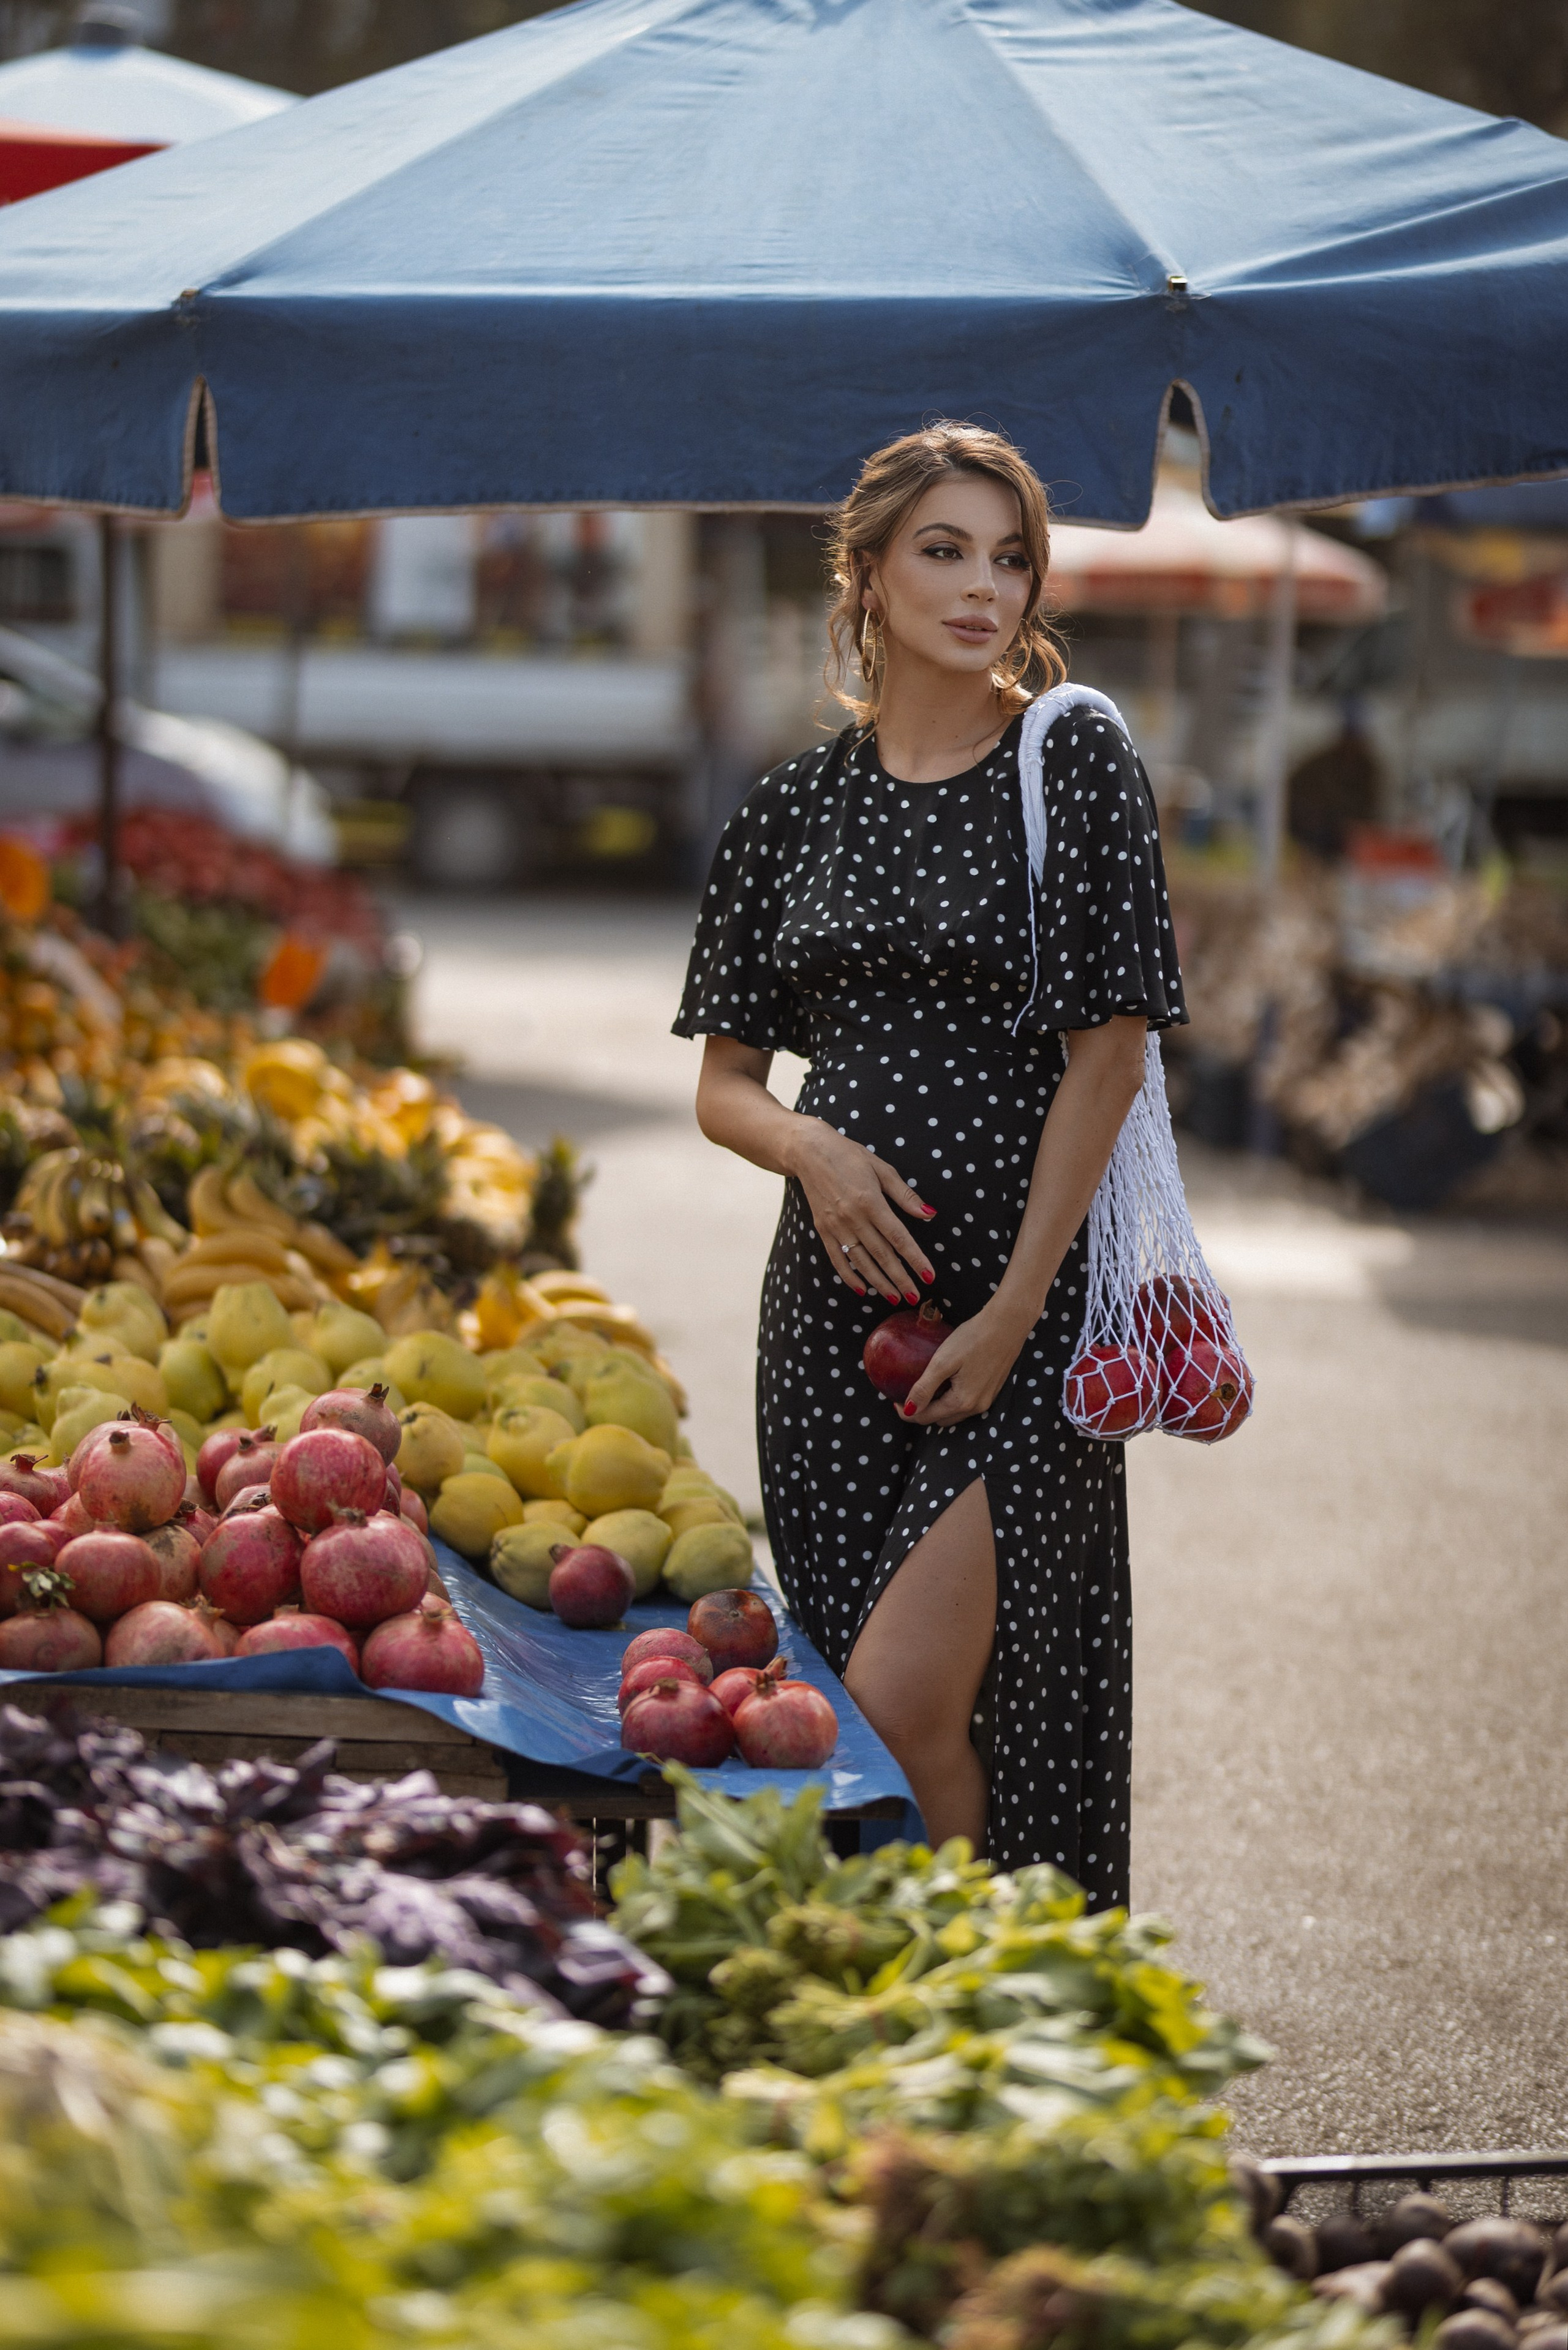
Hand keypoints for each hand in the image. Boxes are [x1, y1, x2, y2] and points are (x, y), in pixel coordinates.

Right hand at [788, 1117, 935, 1301]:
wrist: (809, 1152)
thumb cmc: (849, 1156)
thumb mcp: (881, 1169)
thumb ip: (905, 1195)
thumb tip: (929, 1214)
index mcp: (870, 1201)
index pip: (898, 1237)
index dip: (915, 1258)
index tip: (929, 1275)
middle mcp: (853, 1217)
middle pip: (882, 1255)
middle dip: (900, 1278)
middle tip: (915, 1297)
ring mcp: (836, 1226)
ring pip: (861, 1261)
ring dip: (879, 1282)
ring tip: (894, 1297)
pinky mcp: (823, 1230)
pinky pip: (837, 1258)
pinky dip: (850, 1276)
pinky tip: (863, 1289)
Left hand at [900, 1299, 1032, 1424]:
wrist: (1007, 1324)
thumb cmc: (974, 1338)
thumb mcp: (943, 1362)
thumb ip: (925, 1388)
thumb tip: (908, 1410)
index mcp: (962, 1402)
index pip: (927, 1417)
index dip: (907, 1412)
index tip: (894, 1401)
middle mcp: (977, 1407)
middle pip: (941, 1419)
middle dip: (923, 1412)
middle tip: (908, 1395)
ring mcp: (987, 1400)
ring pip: (955, 1413)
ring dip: (938, 1407)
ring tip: (926, 1389)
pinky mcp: (993, 1390)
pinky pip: (967, 1404)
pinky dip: (952, 1400)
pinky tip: (947, 1382)